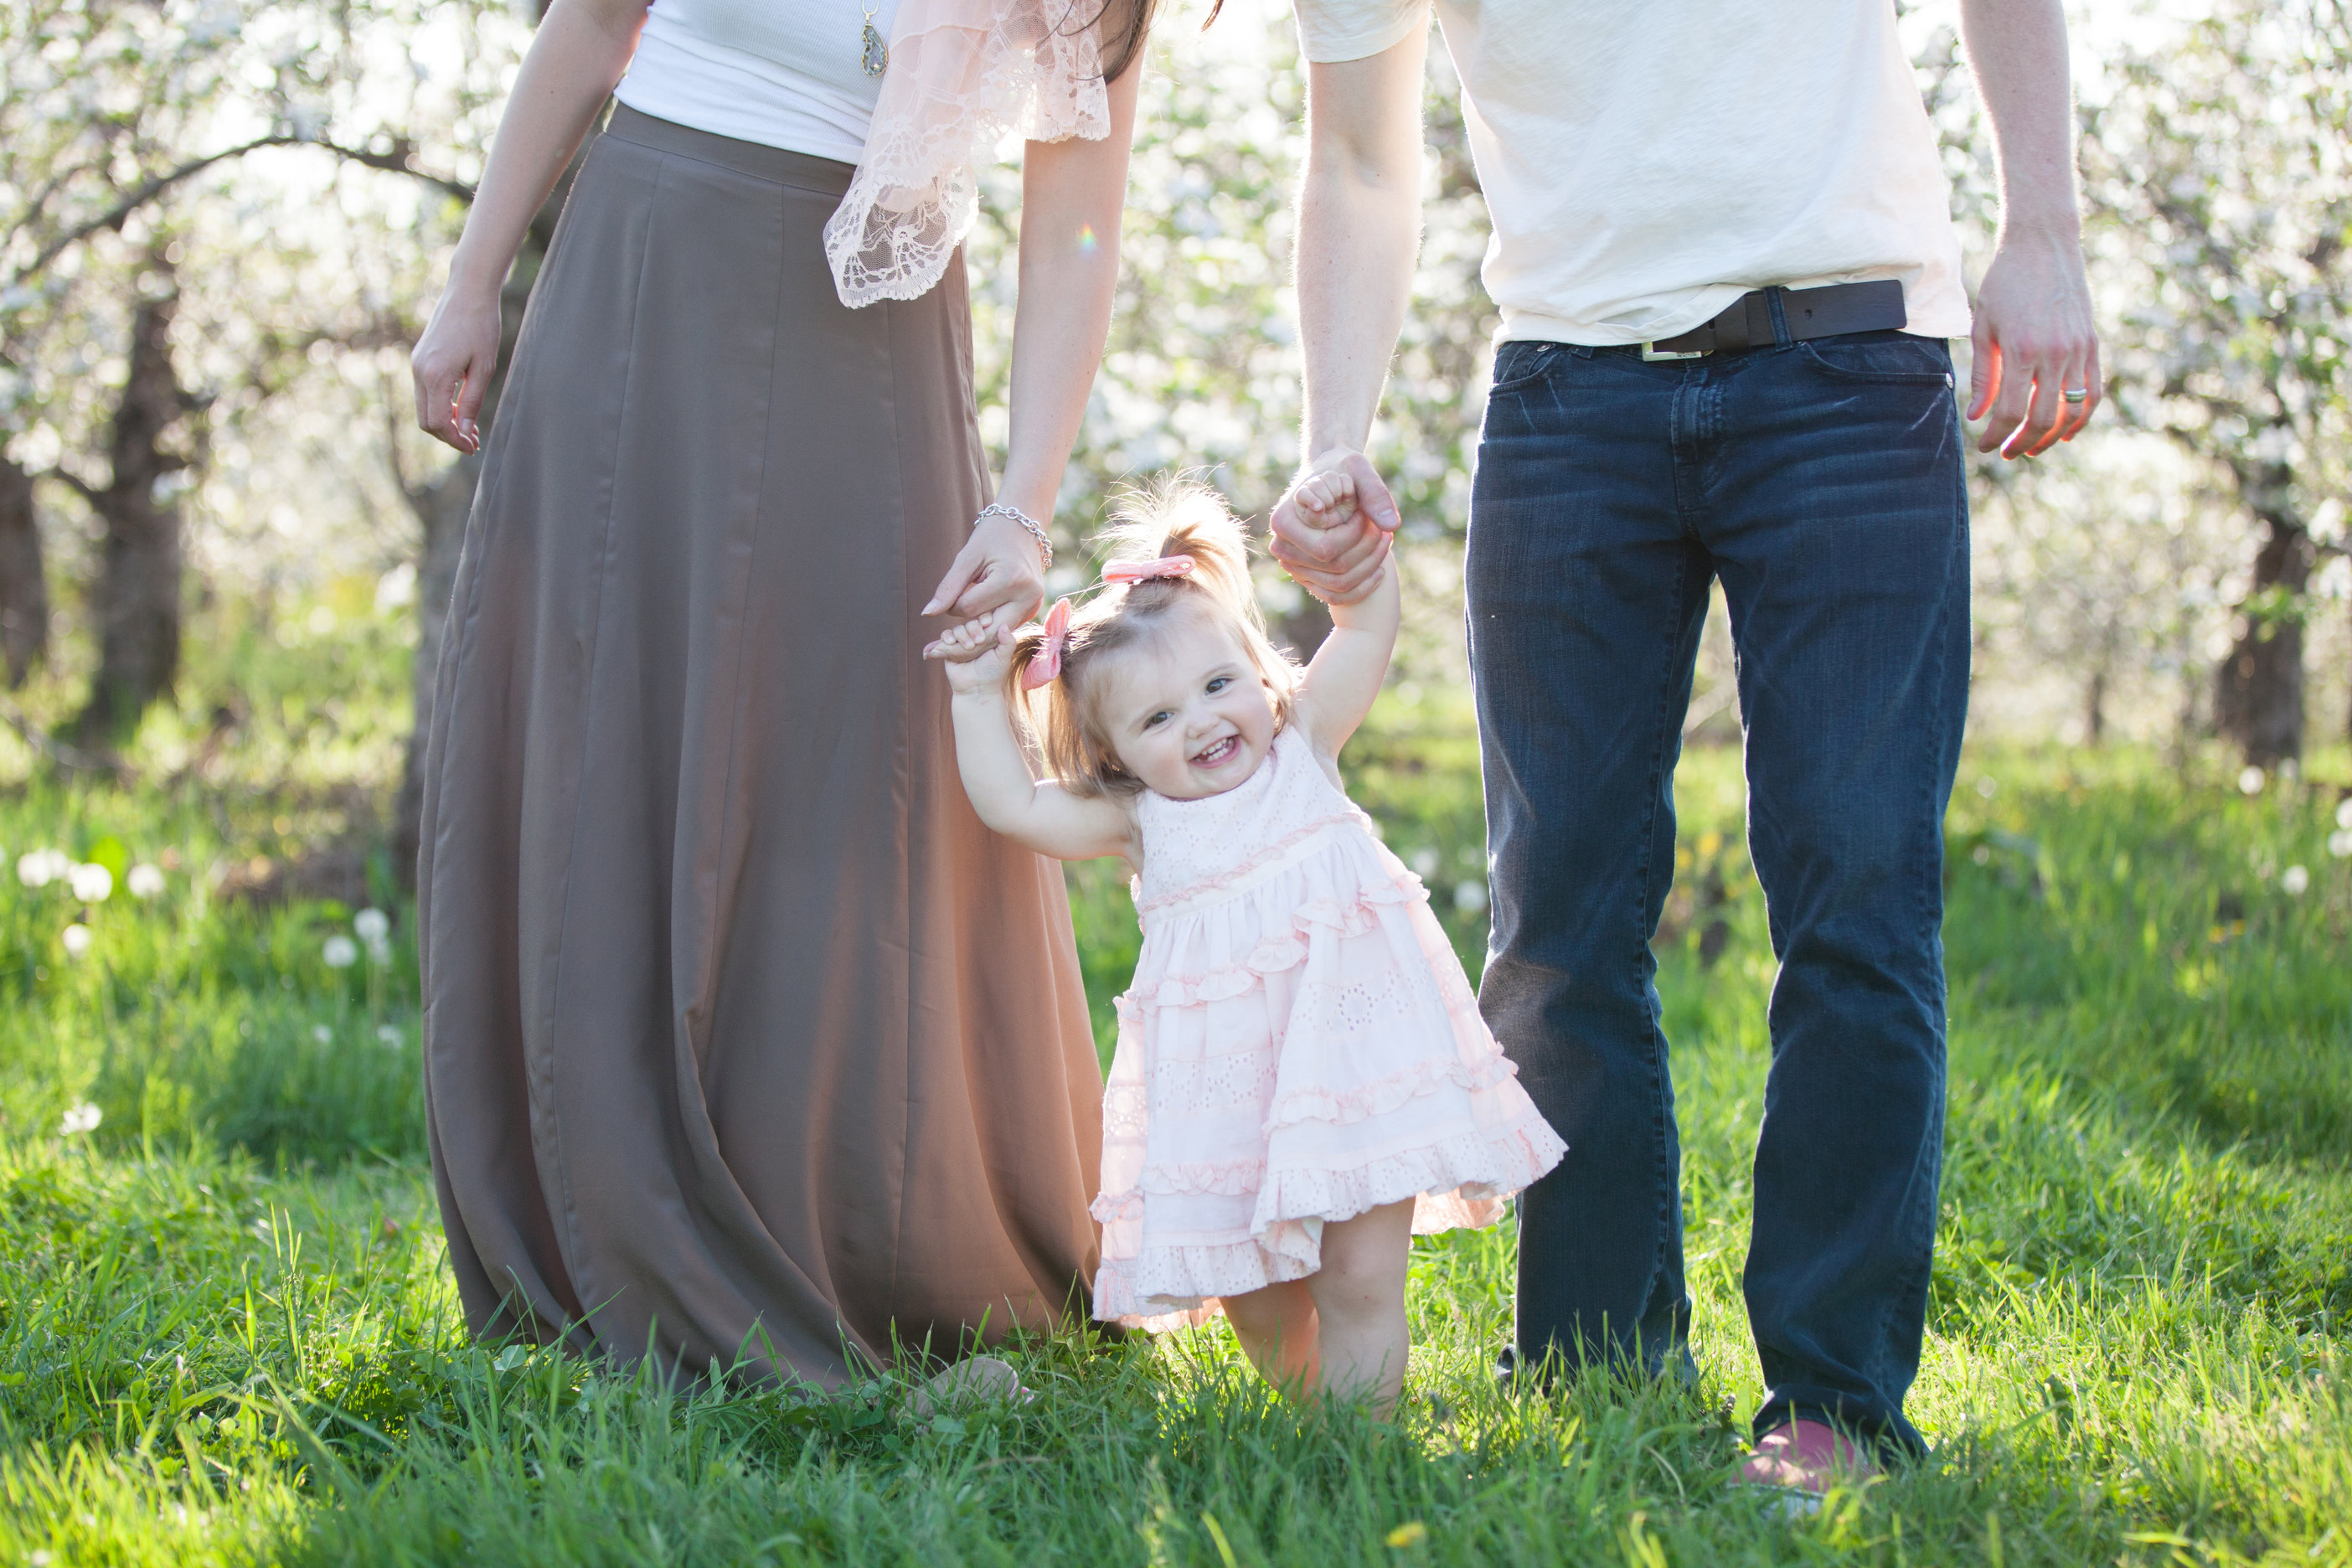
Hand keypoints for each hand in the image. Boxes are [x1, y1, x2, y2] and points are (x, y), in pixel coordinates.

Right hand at [410, 278, 503, 452]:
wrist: (467, 291)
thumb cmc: (481, 326)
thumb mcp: (484, 368)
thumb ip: (472, 402)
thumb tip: (464, 431)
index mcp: (435, 375)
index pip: (438, 423)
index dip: (455, 440)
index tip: (473, 447)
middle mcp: (419, 371)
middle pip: (426, 420)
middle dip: (448, 436)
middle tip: (474, 441)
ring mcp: (416, 364)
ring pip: (424, 408)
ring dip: (445, 422)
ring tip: (471, 428)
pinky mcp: (419, 359)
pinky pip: (425, 392)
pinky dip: (441, 405)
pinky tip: (462, 408)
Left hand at [922, 512, 1046, 639]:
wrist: (1023, 527)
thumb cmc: (992, 537)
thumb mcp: (967, 558)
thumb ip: (948, 588)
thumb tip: (927, 614)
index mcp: (1011, 580)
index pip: (970, 609)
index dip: (952, 607)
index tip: (947, 600)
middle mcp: (1028, 597)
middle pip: (989, 632)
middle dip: (963, 641)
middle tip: (935, 648)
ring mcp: (1034, 605)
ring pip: (998, 633)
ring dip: (976, 636)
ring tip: (955, 637)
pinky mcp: (1033, 609)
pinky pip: (1006, 626)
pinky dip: (989, 627)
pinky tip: (976, 624)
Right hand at [922, 618, 1010, 694]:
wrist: (977, 690)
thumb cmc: (992, 674)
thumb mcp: (1004, 657)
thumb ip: (1008, 641)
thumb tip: (1005, 625)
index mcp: (988, 636)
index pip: (985, 619)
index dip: (984, 618)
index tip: (987, 623)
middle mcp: (974, 638)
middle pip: (970, 622)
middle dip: (973, 628)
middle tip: (978, 642)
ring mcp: (961, 643)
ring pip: (957, 629)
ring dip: (961, 635)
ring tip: (968, 647)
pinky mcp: (948, 650)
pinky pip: (944, 637)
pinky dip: (945, 638)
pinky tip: (950, 643)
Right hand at [1267, 448, 1399, 605]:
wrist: (1330, 476)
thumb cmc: (1342, 469)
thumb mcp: (1359, 470)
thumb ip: (1375, 494)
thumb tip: (1391, 525)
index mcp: (1284, 522)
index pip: (1327, 549)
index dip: (1356, 534)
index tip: (1366, 513)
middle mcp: (1282, 548)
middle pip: (1336, 568)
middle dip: (1368, 550)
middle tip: (1385, 530)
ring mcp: (1293, 567)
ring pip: (1340, 584)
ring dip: (1371, 566)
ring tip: (1386, 541)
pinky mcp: (1307, 577)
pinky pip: (1336, 596)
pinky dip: (1363, 586)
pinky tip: (1381, 569)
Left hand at [1968, 224, 2099, 458]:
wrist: (2044, 245)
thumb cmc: (2005, 283)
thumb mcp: (1983, 326)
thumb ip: (1984, 374)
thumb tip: (1977, 417)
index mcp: (2022, 350)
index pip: (2009, 412)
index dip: (1995, 436)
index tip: (1984, 445)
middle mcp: (2055, 354)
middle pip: (2043, 419)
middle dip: (2022, 443)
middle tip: (2006, 452)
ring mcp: (2079, 350)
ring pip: (2073, 412)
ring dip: (2052, 437)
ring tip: (2033, 447)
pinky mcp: (2092, 345)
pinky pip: (2094, 392)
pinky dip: (2082, 418)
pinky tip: (2065, 431)